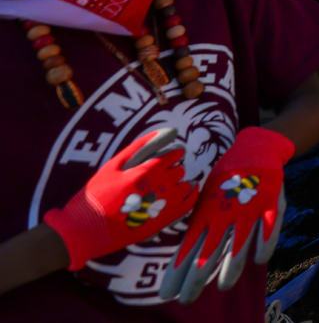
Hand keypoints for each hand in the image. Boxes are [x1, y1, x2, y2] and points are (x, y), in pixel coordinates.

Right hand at [41, 127, 197, 269]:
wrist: (82, 232)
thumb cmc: (94, 196)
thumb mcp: (110, 168)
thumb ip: (135, 149)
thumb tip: (159, 132)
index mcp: (142, 174)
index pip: (171, 157)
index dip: (175, 153)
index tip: (176, 153)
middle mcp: (155, 190)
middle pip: (179, 172)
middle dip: (174, 168)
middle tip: (167, 170)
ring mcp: (160, 208)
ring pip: (185, 187)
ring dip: (181, 183)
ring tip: (172, 183)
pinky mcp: (161, 223)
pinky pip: (187, 206)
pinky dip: (190, 197)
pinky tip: (187, 192)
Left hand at [154, 126, 293, 303]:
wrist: (255, 149)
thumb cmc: (227, 179)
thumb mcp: (208, 199)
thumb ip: (202, 224)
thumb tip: (186, 252)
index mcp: (206, 213)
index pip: (187, 248)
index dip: (177, 271)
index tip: (165, 294)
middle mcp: (224, 214)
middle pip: (208, 250)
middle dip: (195, 277)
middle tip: (184, 300)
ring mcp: (249, 209)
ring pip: (238, 242)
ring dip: (231, 266)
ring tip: (223, 287)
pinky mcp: (271, 203)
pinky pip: (269, 225)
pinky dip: (264, 241)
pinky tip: (259, 260)